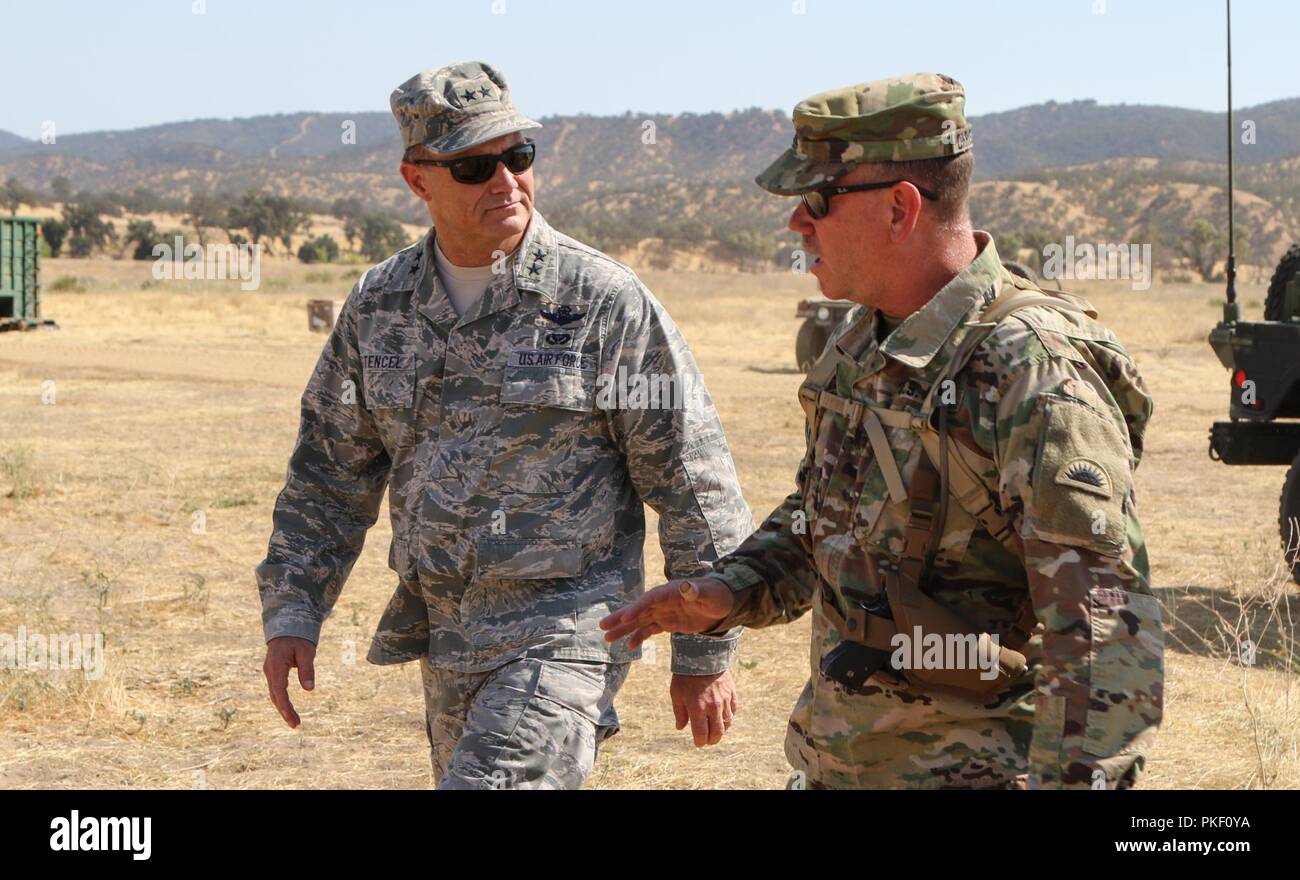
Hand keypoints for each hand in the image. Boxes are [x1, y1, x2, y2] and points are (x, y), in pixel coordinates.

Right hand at [263, 636, 315, 727]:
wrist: (287, 627)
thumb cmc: (298, 638)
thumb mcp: (306, 651)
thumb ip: (307, 669)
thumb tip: (309, 689)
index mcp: (276, 665)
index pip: (279, 690)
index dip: (285, 706)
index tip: (292, 718)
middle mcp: (270, 671)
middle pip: (275, 695)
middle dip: (284, 711)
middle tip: (296, 725)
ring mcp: (270, 672)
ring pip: (274, 694)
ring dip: (283, 708)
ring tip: (294, 722)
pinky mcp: (273, 673)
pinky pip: (276, 690)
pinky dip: (282, 700)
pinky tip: (288, 710)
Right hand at [599, 577, 735, 647]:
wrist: (722, 603)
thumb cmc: (717, 595)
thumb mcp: (709, 594)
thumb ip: (696, 591)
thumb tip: (686, 586)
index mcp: (669, 592)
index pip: (649, 600)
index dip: (637, 609)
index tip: (624, 619)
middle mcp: (662, 601)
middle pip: (637, 609)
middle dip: (620, 618)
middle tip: (602, 626)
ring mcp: (663, 612)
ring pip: (639, 621)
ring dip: (623, 629)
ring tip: (607, 638)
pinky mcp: (666, 622)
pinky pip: (649, 630)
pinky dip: (639, 637)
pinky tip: (630, 646)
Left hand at [671, 670, 737, 746]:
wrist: (702, 655)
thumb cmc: (686, 676)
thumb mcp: (676, 694)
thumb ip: (679, 713)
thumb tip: (680, 728)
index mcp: (697, 708)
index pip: (702, 734)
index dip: (700, 742)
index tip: (698, 742)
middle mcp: (713, 707)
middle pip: (717, 733)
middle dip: (712, 740)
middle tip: (708, 740)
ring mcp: (724, 700)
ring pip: (727, 723)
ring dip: (721, 729)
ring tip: (715, 728)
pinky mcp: (731, 693)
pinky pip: (733, 711)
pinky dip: (728, 716)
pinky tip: (722, 716)